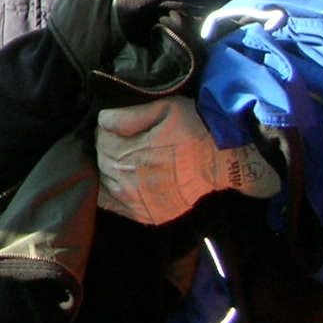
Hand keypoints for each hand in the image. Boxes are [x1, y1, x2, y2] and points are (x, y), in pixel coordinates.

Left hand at [95, 95, 277, 224]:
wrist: (222, 163)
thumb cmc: (195, 130)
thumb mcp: (165, 109)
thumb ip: (129, 115)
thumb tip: (102, 121)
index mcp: (133, 151)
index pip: (101, 137)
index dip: (107, 128)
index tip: (118, 125)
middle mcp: (131, 178)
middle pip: (101, 158)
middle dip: (107, 146)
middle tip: (124, 140)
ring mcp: (137, 199)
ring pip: (103, 179)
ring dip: (109, 167)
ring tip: (127, 157)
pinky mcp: (145, 214)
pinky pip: (112, 203)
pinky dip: (110, 191)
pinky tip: (121, 179)